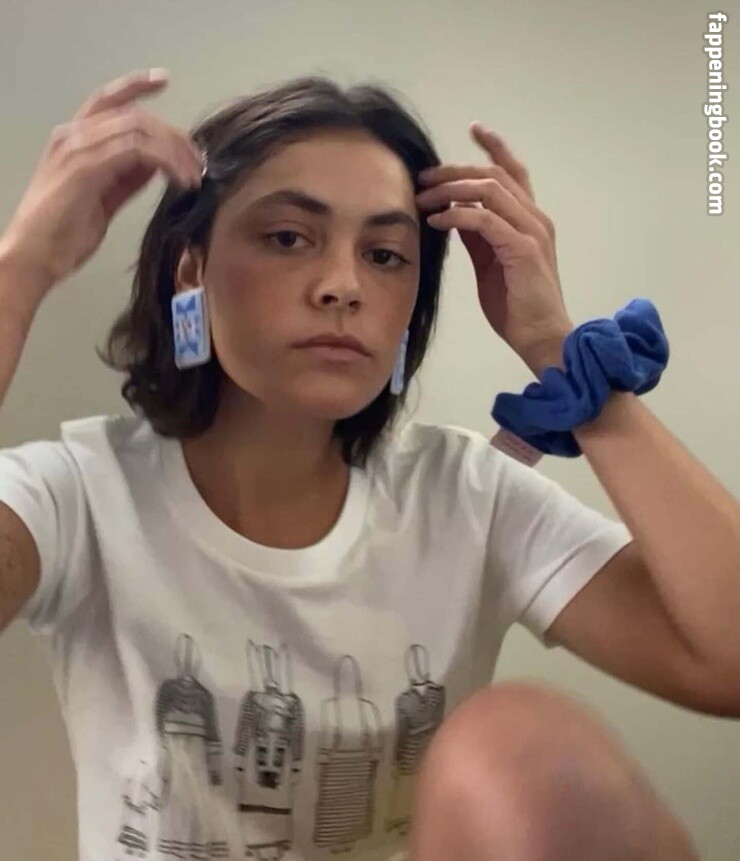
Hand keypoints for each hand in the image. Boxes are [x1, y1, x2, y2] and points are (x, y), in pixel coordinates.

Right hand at [2, 68, 203, 291]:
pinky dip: (164, 161)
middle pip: (134, 115)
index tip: (164, 79)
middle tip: (198, 162)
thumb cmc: (64, 232)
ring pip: (137, 129)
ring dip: (174, 150)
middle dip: (173, 135)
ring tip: (193, 176)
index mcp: (75, 139)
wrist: (35, 256)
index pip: (109, 100)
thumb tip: (155, 163)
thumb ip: (126, 176)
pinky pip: (134, 151)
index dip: (136, 85)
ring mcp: (76, 150)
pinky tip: (178, 179)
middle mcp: (73, 136)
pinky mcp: (84, 169)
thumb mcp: (104, 198)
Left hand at [415, 123, 574, 371]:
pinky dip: (456, 216)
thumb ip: (478, 236)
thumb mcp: (490, 263)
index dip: (495, 147)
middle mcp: (535, 218)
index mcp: (530, 220)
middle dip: (455, 170)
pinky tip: (436, 221)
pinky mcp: (522, 250)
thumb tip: (455, 213)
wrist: (541, 337)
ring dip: (451, 190)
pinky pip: (484, 220)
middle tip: (425, 176)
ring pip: (489, 190)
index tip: (475, 129)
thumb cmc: (517, 307)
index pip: (513, 172)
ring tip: (423, 198)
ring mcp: (532, 232)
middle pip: (494, 175)